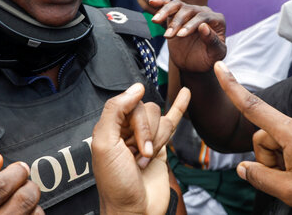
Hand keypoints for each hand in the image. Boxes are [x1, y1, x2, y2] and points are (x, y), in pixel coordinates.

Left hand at [93, 84, 190, 214]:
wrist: (136, 210)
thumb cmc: (116, 184)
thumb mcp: (105, 144)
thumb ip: (115, 111)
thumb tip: (136, 88)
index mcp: (110, 127)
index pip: (129, 103)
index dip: (136, 121)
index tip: (133, 141)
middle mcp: (127, 130)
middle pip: (148, 110)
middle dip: (147, 133)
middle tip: (140, 155)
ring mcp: (146, 137)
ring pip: (161, 119)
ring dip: (158, 140)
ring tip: (146, 160)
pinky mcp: (163, 146)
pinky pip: (172, 120)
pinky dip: (179, 107)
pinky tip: (185, 94)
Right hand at [150, 0, 225, 71]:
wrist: (195, 64)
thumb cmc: (208, 59)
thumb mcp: (215, 54)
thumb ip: (212, 41)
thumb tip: (204, 26)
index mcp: (217, 20)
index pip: (203, 17)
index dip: (191, 25)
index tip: (180, 35)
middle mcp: (204, 12)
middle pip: (189, 10)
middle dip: (177, 22)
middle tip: (168, 36)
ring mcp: (189, 13)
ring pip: (177, 5)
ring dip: (165, 12)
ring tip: (156, 20)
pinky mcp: (176, 15)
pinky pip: (168, 5)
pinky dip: (161, 3)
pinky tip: (152, 2)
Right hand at [214, 62, 291, 214]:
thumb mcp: (291, 192)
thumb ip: (261, 177)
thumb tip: (243, 168)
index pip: (255, 108)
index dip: (233, 87)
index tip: (219, 66)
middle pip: (267, 134)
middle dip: (271, 157)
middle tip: (290, 178)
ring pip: (283, 137)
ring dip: (285, 156)